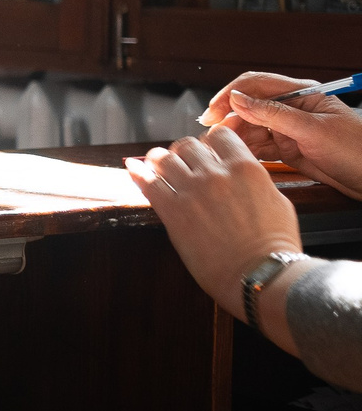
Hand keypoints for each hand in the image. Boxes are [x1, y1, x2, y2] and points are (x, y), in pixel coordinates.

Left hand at [125, 127, 304, 350]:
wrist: (259, 274)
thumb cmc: (274, 244)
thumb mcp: (277, 201)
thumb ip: (253, 180)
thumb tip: (241, 171)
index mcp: (245, 168)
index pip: (219, 136)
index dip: (209, 142)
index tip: (206, 152)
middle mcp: (216, 173)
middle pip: (187, 145)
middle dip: (183, 152)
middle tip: (181, 163)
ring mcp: (192, 190)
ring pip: (163, 159)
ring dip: (159, 161)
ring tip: (156, 165)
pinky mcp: (172, 210)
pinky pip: (147, 182)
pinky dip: (137, 173)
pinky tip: (133, 169)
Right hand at [201, 72, 361, 196]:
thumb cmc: (358, 150)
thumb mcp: (313, 129)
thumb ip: (273, 113)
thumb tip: (238, 99)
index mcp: (301, 94)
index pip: (255, 85)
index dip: (230, 96)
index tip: (212, 112)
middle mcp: (293, 109)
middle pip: (249, 108)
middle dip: (229, 119)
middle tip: (213, 137)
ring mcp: (290, 130)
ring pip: (252, 128)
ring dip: (236, 137)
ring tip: (222, 149)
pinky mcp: (290, 150)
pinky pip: (261, 147)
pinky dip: (247, 151)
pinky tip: (238, 156)